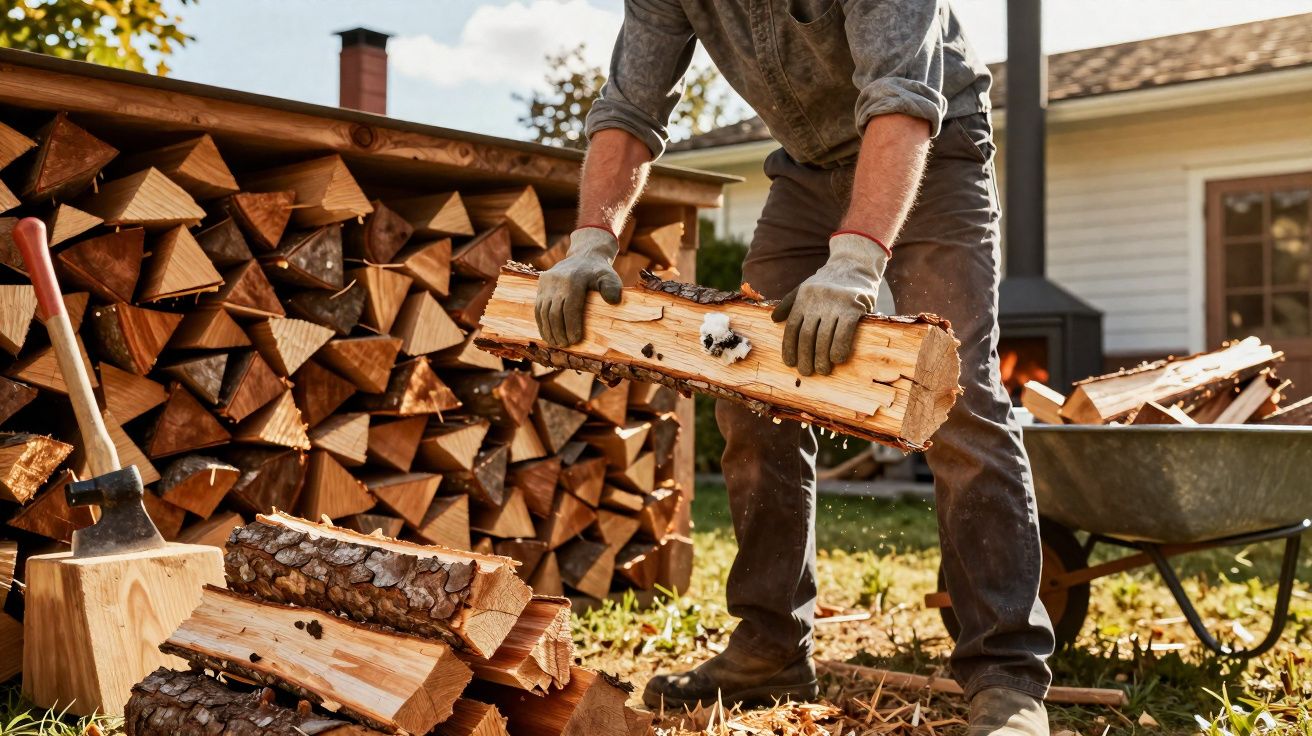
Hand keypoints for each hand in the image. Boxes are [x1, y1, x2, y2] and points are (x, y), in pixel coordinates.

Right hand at [535, 226, 623, 346]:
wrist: (584, 256)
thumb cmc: (599, 272)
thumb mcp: (609, 276)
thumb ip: (612, 287)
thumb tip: (613, 300)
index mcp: (574, 279)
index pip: (570, 308)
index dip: (571, 326)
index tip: (575, 340)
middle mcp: (557, 280)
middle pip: (555, 312)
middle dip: (559, 331)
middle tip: (565, 344)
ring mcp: (547, 282)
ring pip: (543, 311)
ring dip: (548, 330)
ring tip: (556, 343)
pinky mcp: (540, 284)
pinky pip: (538, 307)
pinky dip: (541, 323)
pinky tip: (546, 334)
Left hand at [771, 232, 888, 375]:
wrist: (856, 262)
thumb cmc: (830, 281)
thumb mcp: (806, 287)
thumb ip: (790, 303)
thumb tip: (773, 320)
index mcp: (803, 298)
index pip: (792, 327)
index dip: (789, 348)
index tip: (790, 363)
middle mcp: (817, 300)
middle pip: (807, 335)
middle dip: (805, 357)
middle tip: (807, 372)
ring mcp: (835, 303)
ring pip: (824, 336)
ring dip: (822, 358)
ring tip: (822, 371)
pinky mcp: (854, 307)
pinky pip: (845, 332)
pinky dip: (839, 348)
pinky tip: (838, 359)